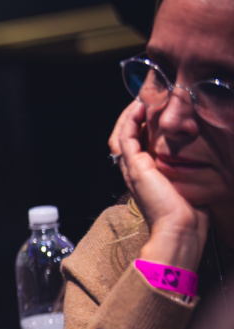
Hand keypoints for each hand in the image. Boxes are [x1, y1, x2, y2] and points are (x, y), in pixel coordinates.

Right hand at [109, 100, 207, 269]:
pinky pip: (125, 135)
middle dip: (134, 116)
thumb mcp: (189, 186)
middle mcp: (134, 170)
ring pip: (121, 133)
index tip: (156, 111)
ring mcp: (131, 167)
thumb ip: (189, 171)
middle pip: (125, 136)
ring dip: (129, 114)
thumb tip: (207, 159)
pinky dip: (130, 119)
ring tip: (141, 99)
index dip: (143, 126)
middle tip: (146, 100)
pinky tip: (140, 107)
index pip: (137, 144)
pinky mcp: (134, 165)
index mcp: (145, 176)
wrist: (179, 228)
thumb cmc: (188, 214)